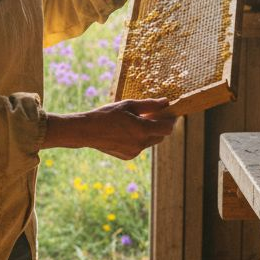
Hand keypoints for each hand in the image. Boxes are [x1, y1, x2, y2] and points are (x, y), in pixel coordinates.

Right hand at [43, 98, 176, 158]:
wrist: (88, 131)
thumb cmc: (107, 114)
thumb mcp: (129, 105)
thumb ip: (150, 105)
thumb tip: (166, 102)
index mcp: (142, 129)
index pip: (167, 128)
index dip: (171, 120)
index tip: (170, 113)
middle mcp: (140, 143)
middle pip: (161, 136)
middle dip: (160, 126)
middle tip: (154, 115)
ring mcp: (135, 152)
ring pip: (150, 142)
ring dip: (149, 133)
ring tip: (137, 122)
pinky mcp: (128, 156)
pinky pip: (140, 147)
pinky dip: (139, 140)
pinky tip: (126, 132)